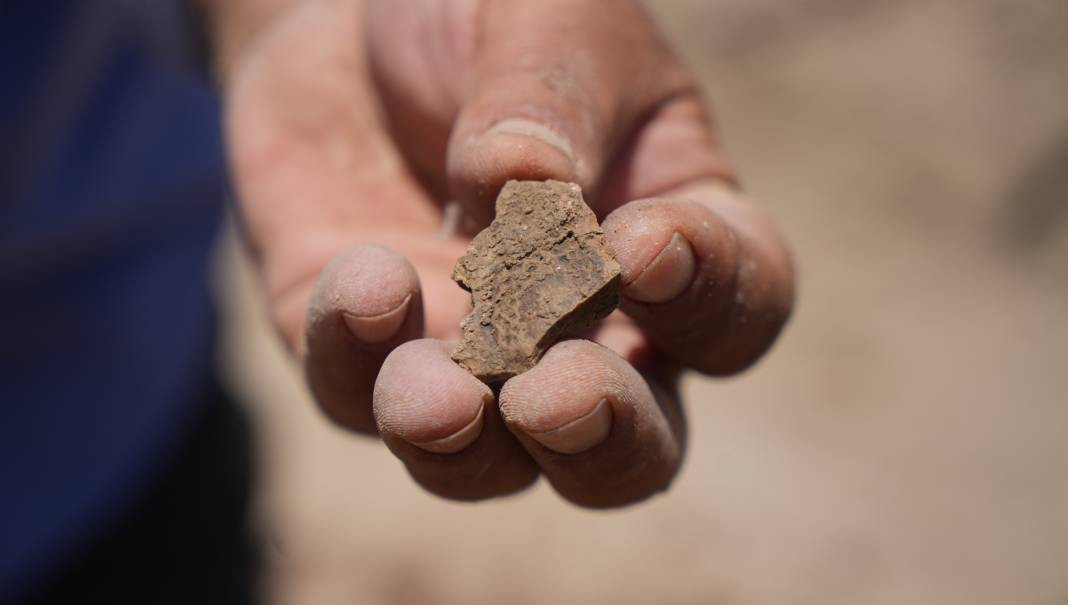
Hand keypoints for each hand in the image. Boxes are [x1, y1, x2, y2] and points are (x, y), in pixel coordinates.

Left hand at [215, 0, 793, 506]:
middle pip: (632, 449)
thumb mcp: (546, 21)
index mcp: (677, 243)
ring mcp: (471, 357)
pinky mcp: (362, 354)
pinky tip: (362, 283)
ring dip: (466, 445)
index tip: (639, 244)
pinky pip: (358, 397)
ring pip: (490, 464)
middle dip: (600, 441)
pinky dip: (357, 360)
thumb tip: (524, 192)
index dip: (704, 297)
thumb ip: (552, 104)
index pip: (735, 308)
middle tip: (555, 397)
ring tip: (436, 393)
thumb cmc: (487, 15)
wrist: (351, 19)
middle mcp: (586, 329)